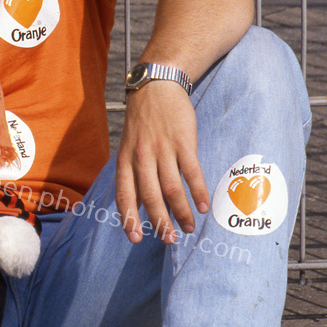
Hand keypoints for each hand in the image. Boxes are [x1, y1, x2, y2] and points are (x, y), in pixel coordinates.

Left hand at [115, 81, 208, 243]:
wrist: (157, 86)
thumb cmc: (142, 121)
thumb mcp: (128, 147)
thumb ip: (132, 175)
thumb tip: (135, 207)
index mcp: (125, 160)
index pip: (124, 195)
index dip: (129, 219)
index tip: (136, 239)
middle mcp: (141, 157)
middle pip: (150, 196)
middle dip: (160, 222)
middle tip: (169, 240)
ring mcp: (162, 149)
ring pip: (171, 188)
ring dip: (181, 211)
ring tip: (188, 227)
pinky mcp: (183, 141)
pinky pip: (191, 171)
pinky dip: (197, 191)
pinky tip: (203, 206)